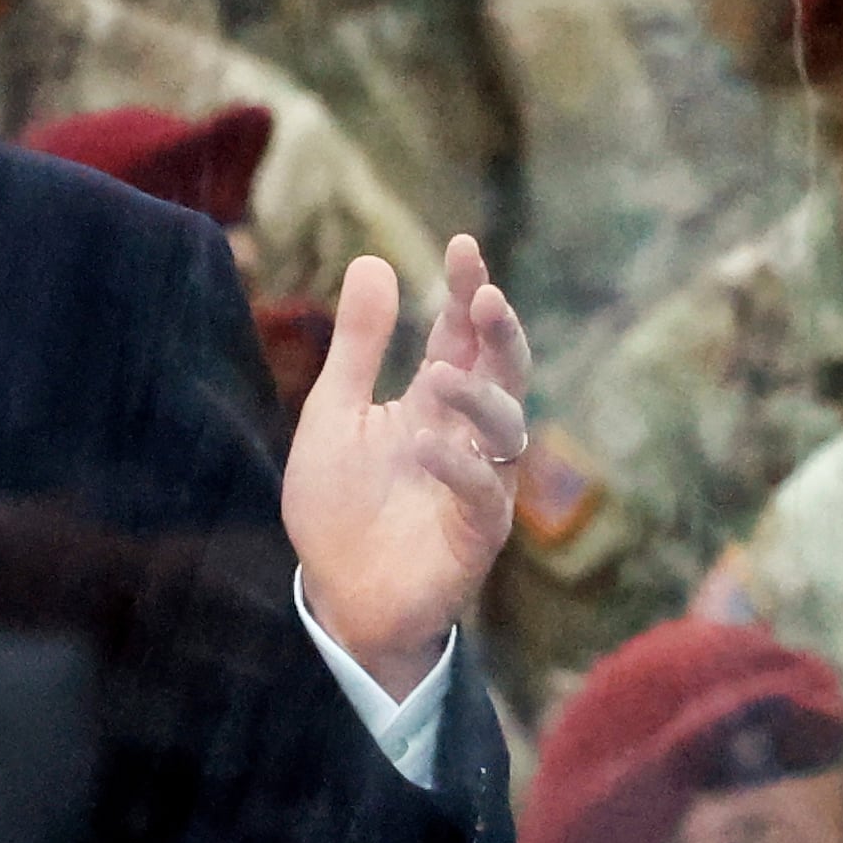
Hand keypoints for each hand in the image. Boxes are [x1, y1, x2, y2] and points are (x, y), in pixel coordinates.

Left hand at [280, 236, 531, 692]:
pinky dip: (459, 468)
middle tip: (485, 295)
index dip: (467, 292)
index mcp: (434, 402)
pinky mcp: (475, 536)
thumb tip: (373, 260)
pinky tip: (427, 445)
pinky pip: (484, 496)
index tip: (463, 247)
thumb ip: (358, 347)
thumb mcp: (335, 414)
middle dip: (499, 332)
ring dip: (480, 397)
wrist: (337, 595)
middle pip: (502, 372)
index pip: (461, 337)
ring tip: (441, 375)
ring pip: (507, 429)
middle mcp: (466, 435)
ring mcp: (478, 484)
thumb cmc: (339, 505)